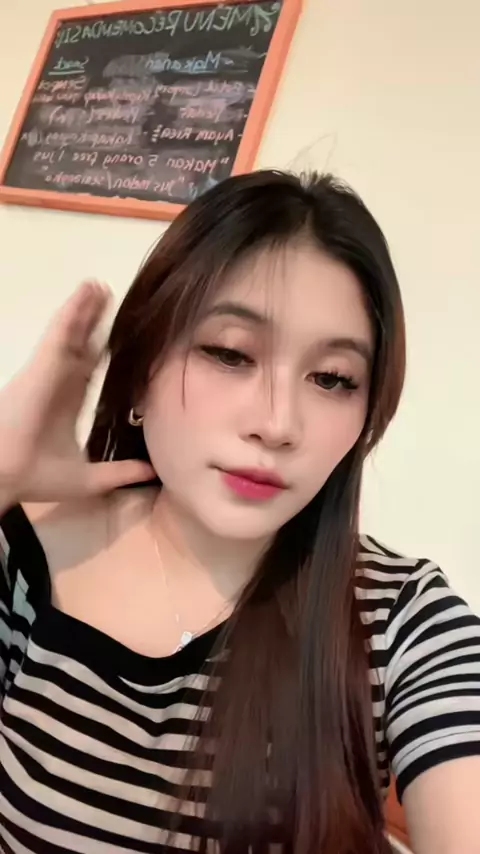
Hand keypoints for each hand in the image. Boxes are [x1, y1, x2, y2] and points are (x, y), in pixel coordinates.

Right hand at [0, 281, 153, 509]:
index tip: (117, 337)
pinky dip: (73, 312)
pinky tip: (86, 293)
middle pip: (80, 345)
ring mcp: (51, 371)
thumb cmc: (39, 476)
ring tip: (99, 286)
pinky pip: (60, 333)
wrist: (10, 474)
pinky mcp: (44, 364)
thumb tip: (151, 471)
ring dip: (85, 310)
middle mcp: (59, 383)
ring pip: (71, 333)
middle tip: (109, 298)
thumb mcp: (90, 478)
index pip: (88, 370)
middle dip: (93, 323)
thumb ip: (120, 472)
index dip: (100, 351)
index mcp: (67, 404)